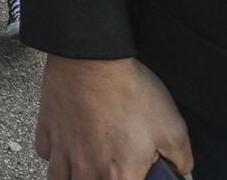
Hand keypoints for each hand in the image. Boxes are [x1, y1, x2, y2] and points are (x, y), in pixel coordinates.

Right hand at [36, 56, 192, 179]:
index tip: (135, 175)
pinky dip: (54, 155)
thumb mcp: (172, 128)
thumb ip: (181, 159)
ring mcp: (64, 149)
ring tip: (85, 170)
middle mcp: (88, 168)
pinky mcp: (47, 128)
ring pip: (59, 179)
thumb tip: (180, 169)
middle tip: (110, 170)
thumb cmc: (128, 90)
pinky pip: (45, 153)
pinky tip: (67, 147)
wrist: (91, 58)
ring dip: (72, 178)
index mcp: (120, 175)